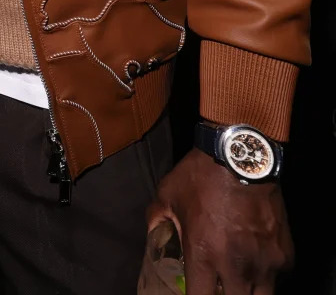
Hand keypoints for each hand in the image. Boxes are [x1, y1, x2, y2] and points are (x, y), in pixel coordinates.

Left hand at [147, 147, 292, 293]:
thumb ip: (158, 218)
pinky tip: (256, 260)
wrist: (241, 156)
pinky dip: (266, 274)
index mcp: (203, 254)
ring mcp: (263, 264)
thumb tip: (154, 232)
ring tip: (239, 280)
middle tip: (219, 285)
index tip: (195, 291)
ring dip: (248, 291)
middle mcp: (235, 267)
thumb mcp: (168, 194)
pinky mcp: (284, 256)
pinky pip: (277, 278)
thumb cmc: (201, 174)